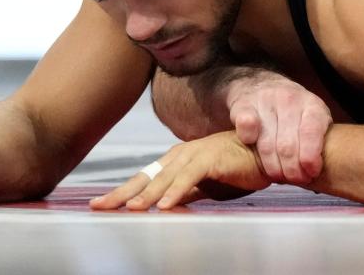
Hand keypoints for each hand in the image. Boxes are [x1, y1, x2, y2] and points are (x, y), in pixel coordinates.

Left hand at [89, 132, 270, 210]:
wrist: (264, 155)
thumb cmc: (236, 169)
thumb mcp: (204, 187)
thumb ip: (184, 193)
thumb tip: (162, 207)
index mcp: (176, 161)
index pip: (144, 179)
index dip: (122, 192)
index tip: (100, 204)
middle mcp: (181, 155)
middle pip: (146, 177)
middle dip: (122, 193)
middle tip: (99, 206)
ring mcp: (195, 154)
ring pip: (164, 177)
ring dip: (147, 194)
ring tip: (131, 209)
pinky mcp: (211, 158)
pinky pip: (190, 177)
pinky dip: (176, 190)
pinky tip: (164, 204)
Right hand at [226, 72, 331, 184]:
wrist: (261, 84)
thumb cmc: (293, 112)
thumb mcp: (312, 119)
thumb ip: (316, 141)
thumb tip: (317, 173)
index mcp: (311, 104)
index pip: (311, 133)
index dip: (310, 158)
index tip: (310, 174)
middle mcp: (289, 99)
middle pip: (288, 145)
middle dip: (291, 169)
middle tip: (292, 179)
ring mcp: (265, 100)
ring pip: (267, 144)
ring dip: (272, 166)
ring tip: (277, 175)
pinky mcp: (243, 104)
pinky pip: (246, 128)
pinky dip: (250, 143)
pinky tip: (255, 151)